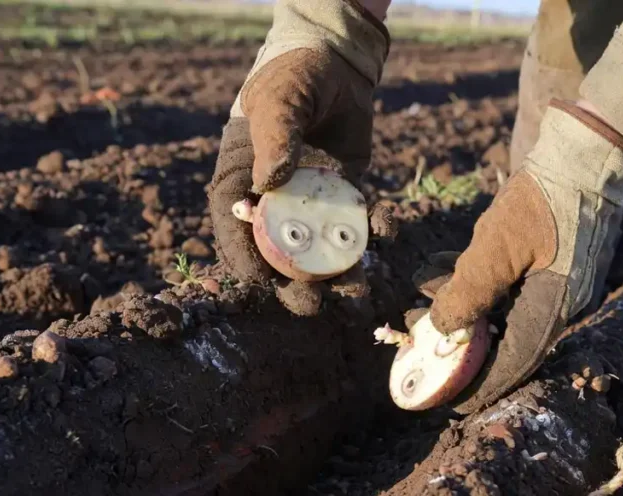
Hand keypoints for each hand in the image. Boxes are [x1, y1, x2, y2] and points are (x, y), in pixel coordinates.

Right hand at [208, 0, 394, 314]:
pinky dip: (373, 230)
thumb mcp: (278, 103)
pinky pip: (358, 223)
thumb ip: (273, 140)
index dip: (245, 262)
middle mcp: (274, 203)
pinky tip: (387, 230)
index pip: (234, 232)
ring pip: (320, 249)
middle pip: (277, 254)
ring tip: (354, 288)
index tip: (263, 283)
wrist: (337, 66)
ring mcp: (312, 204)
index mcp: (241, 183)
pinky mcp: (346, 197)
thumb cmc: (292, 80)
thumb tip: (268, 184)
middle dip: (292, 283)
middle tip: (311, 302)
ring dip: (336, 273)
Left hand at [412, 99, 622, 413]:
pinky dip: (469, 278)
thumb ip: (468, 293)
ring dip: (457, 304)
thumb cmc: (544, 198)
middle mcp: (557, 299)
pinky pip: (502, 278)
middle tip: (415, 334)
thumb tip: (441, 331)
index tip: (447, 397)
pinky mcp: (544, 252)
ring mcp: (553, 275)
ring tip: (416, 299)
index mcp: (554, 308)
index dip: (479, 382)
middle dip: (456, 338)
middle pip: (503, 335)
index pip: (514, 362)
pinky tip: (433, 270)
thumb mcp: (496, 248)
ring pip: (498, 304)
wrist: (585, 147)